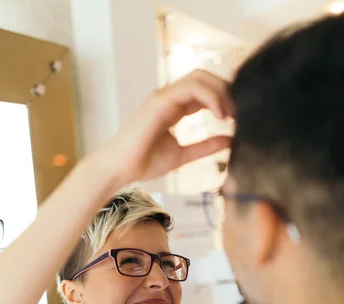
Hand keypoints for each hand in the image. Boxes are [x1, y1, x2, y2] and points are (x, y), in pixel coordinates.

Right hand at [98, 69, 232, 185]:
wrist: (120, 169)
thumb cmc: (143, 162)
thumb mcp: (183, 154)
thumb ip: (205, 147)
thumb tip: (230, 141)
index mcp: (173, 107)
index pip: (204, 90)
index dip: (224, 99)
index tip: (238, 118)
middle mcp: (169, 97)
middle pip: (205, 77)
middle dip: (225, 91)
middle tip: (239, 113)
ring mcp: (163, 96)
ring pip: (200, 77)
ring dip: (221, 92)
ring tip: (231, 115)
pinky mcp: (160, 100)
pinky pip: (191, 88)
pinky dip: (210, 98)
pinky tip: (220, 116)